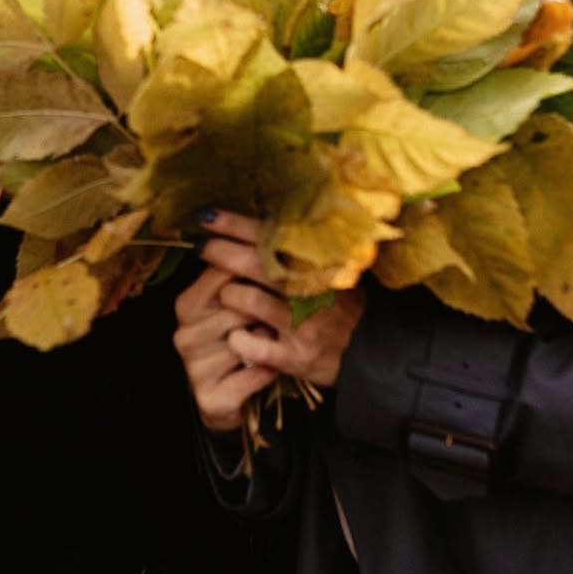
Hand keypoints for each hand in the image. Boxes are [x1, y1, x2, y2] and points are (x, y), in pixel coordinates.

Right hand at [173, 264, 278, 433]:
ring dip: (264, 340)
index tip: (271, 272)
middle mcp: (184, 335)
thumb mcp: (233, 302)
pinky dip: (266, 370)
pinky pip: (252, 375)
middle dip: (259, 309)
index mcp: (187, 304)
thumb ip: (237, 272)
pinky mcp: (210, 398)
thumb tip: (259, 236)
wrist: (230, 394)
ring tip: (268, 340)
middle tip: (269, 314)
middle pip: (236, 306)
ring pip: (244, 341)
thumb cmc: (236, 337)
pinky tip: (267, 366)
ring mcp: (194, 369)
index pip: (221, 272)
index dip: (251, 270)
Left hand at [196, 210, 365, 389]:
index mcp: (320, 263)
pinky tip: (236, 336)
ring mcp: (303, 325)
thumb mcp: (329, 270)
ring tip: (225, 293)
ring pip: (249, 301)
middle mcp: (312, 291)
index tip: (209, 217)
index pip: (272, 236)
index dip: (237, 225)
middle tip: (203, 247)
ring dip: (229, 294)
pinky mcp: (295, 356)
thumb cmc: (339, 303)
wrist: (369, 352)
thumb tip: (252, 224)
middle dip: (223, 252)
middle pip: (257, 264)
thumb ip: (298, 251)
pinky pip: (253, 346)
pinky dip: (239, 339)